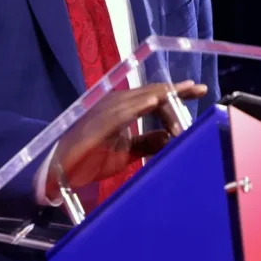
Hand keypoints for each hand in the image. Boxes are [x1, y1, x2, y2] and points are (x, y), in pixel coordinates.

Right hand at [44, 79, 207, 201]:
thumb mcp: (126, 151)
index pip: (154, 95)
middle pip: (151, 92)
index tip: (199, 91)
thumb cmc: (90, 158)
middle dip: (176, 90)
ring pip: (139, 98)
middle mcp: (115, 103)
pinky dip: (138, 105)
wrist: (60, 171)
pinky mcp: (97, 124)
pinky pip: (121, 112)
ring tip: (184, 94)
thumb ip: (148, 143)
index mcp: (122, 108)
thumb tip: (171, 136)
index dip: (176, 92)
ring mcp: (105, 111)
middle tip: (200, 89)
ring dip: (163, 98)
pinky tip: (154, 101)